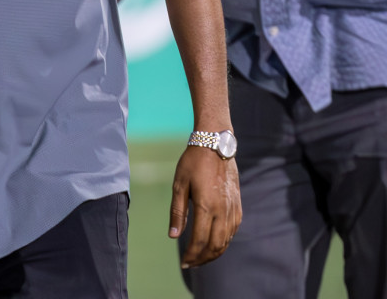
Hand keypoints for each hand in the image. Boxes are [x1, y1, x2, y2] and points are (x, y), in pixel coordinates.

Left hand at [170, 145, 241, 267]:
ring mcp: (233, 209)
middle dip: (202, 258)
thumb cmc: (192, 163)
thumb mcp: (179, 185)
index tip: (184, 263)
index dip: (192, 255)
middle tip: (191, 264)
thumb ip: (177, 212)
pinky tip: (214, 244)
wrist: (216, 146)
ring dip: (214, 253)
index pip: (199, 240)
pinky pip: (233, 231)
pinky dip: (224, 242)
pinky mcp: (238, 206)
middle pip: (215, 245)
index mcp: (206, 206)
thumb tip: (173, 236)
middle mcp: (223, 211)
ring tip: (201, 258)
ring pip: (226, 241)